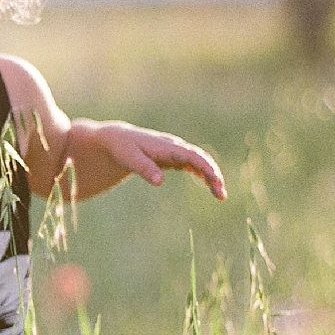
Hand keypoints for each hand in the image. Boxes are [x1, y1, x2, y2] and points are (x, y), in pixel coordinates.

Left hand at [71, 120, 226, 200]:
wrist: (113, 139)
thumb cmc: (120, 147)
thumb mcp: (128, 158)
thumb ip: (144, 168)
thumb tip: (160, 182)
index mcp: (166, 146)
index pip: (192, 156)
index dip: (206, 168)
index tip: (215, 182)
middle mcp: (173, 147)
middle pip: (200, 159)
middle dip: (213, 174)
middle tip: (222, 194)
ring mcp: (174, 152)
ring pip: (198, 163)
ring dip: (210, 177)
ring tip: (220, 195)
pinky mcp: (170, 158)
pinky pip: (191, 166)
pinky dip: (201, 175)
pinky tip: (209, 187)